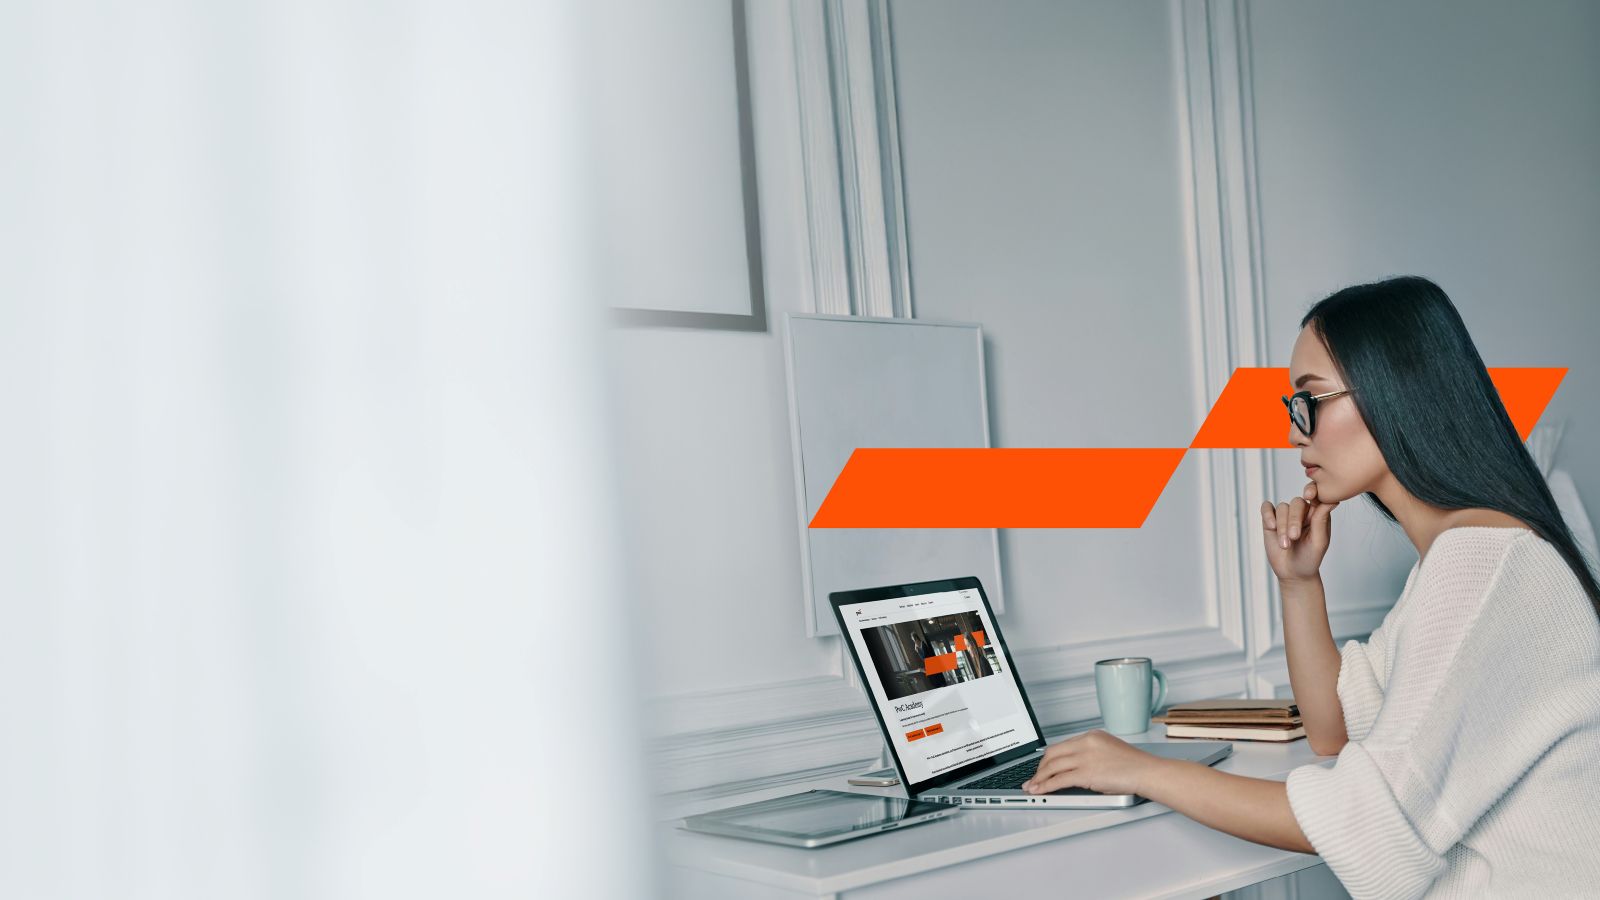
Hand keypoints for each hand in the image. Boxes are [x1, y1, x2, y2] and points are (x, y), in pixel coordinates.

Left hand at [1021, 730, 1162, 796]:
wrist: (1148, 772)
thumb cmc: (1136, 766)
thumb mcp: (1110, 751)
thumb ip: (1092, 755)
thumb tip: (1076, 769)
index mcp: (1091, 736)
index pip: (1062, 745)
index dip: (1049, 759)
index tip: (1043, 766)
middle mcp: (1085, 743)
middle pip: (1052, 754)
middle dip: (1040, 768)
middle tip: (1033, 778)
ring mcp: (1084, 757)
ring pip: (1052, 767)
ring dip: (1039, 778)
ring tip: (1032, 787)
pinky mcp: (1086, 773)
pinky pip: (1058, 780)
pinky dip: (1046, 786)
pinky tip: (1040, 791)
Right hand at [1261, 479, 1337, 583]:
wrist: (1293, 573)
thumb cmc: (1310, 558)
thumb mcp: (1319, 541)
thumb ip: (1322, 520)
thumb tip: (1333, 500)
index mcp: (1318, 514)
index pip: (1316, 495)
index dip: (1312, 491)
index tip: (1309, 496)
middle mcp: (1302, 512)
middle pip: (1297, 502)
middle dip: (1293, 520)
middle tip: (1293, 537)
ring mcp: (1285, 515)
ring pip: (1282, 508)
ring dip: (1282, 526)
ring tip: (1285, 544)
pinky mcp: (1270, 520)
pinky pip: (1267, 508)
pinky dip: (1268, 515)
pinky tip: (1271, 527)